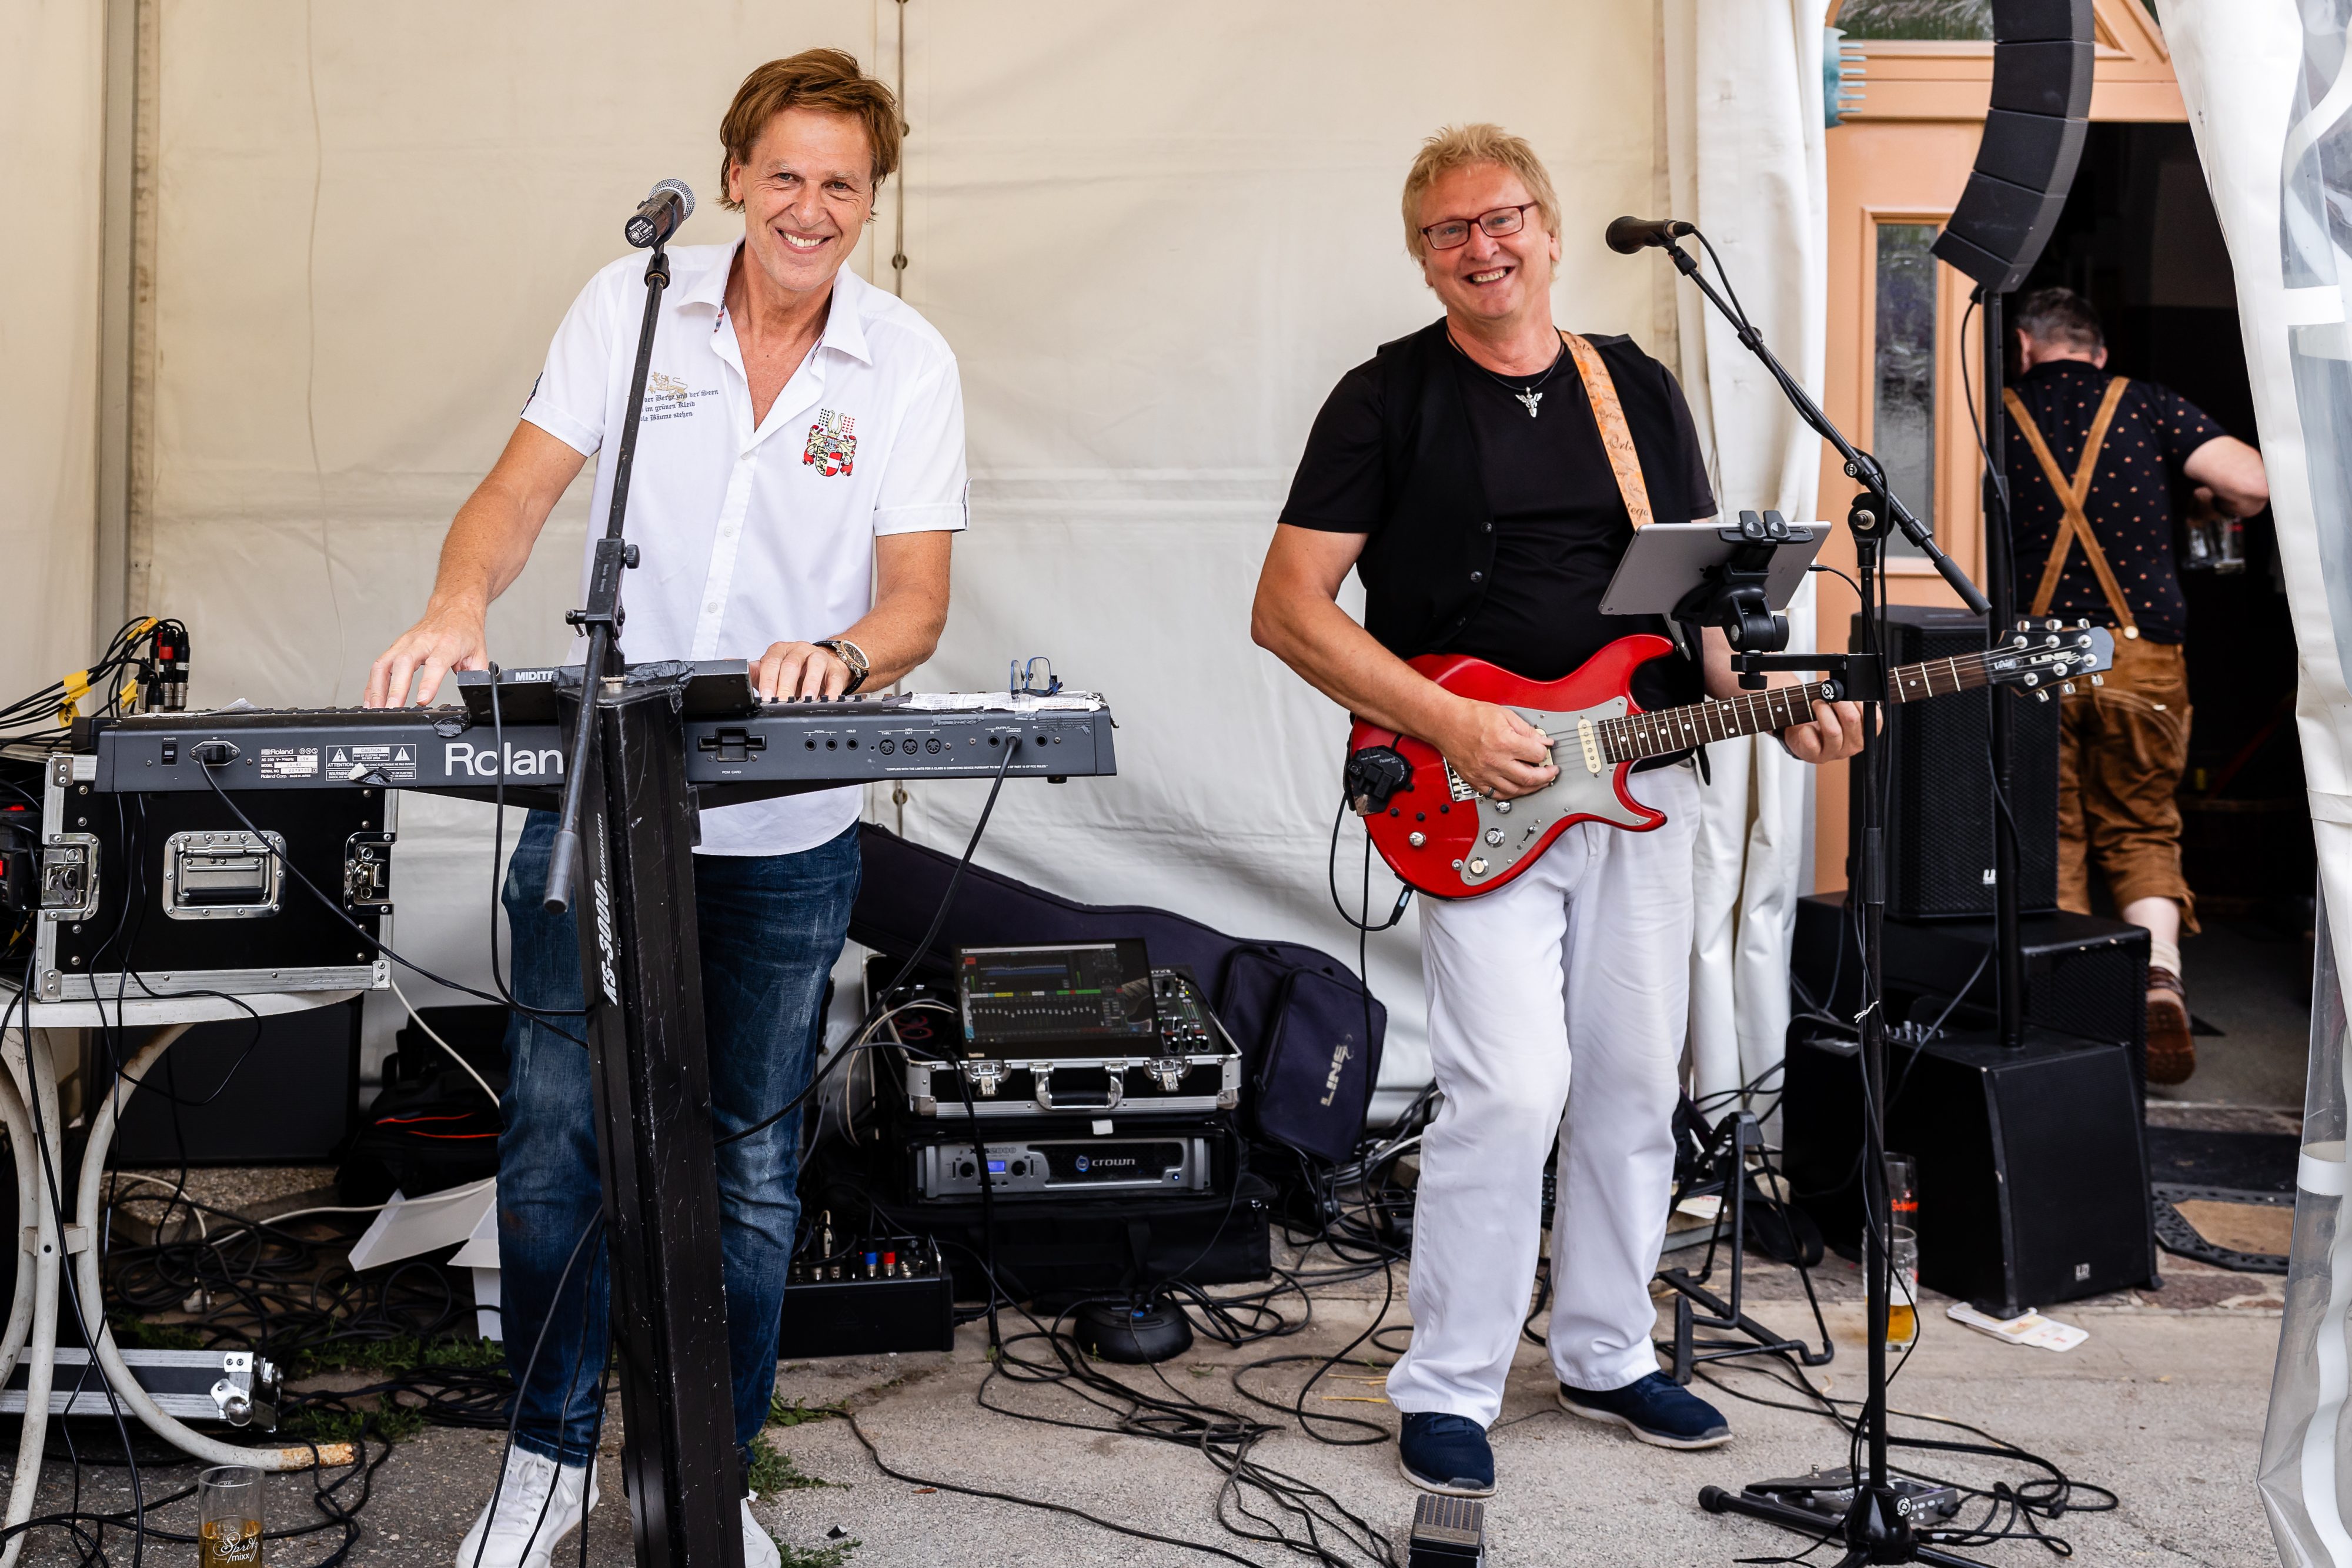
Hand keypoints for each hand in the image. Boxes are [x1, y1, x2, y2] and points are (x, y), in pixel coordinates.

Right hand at [364, 602, 487, 707]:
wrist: (454, 607)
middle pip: (404, 663)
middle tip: (391, 709)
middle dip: (395, 688)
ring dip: (377, 688)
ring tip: (376, 708)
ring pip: (385, 663)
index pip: (435, 663)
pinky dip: (373, 683)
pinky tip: (372, 699)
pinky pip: (380, 665)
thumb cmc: (465, 630)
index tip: (421, 700)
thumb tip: (477, 692)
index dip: (428, 682)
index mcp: (447, 643)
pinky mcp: (396, 646)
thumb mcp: (479, 653)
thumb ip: (477, 675)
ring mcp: (406, 642)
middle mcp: (423, 641)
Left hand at [753, 641, 851, 701]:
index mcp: (780, 651)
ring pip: (814, 666)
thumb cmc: (794, 670)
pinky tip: (828, 699)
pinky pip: (834, 677)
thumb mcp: (772, 671)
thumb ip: (755, 670)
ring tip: (806, 699)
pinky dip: (832, 690)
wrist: (822, 664)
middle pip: (791, 665)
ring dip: (810, 684)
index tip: (767, 697)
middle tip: (783, 702)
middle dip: (786, 685)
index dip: (768, 681)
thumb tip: (730, 663)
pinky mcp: (834, 668)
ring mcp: (818, 657)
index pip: (771, 662)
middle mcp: (798, 650)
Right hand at [1434, 699, 1557, 799]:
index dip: (1545, 752)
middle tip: (1550, 772)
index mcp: (1505, 742)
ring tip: (1537, 782)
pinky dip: (1509, 794)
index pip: (1537, 755)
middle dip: (1546, 776)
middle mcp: (1495, 761)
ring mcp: (1484, 773)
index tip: (1546, 751)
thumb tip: (1542, 741)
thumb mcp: (1504, 715)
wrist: (1444, 722)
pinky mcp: (1474, 780)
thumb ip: (1526, 730)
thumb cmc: (1470, 716)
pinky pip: (1496, 795)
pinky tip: (1516, 788)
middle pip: (1530, 778)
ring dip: (1531, 788)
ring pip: (1515, 791)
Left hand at [1779, 699, 1868, 763]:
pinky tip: (1806, 727)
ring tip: (1816, 703)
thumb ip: (1848, 700)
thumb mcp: (1841, 709)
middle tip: (1829, 694)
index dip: (1859, 701)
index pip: (1874, 719)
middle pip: (1852, 720)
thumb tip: (1841, 686)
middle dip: (1839, 702)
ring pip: (1832, 730)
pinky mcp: (1815, 756)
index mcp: (1865, 734)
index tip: (1847, 691)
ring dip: (1822, 712)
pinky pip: (1812, 742)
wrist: (1803, 735)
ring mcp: (1834, 753)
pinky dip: (1806, 730)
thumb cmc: (1826, 719)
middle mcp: (1852, 746)